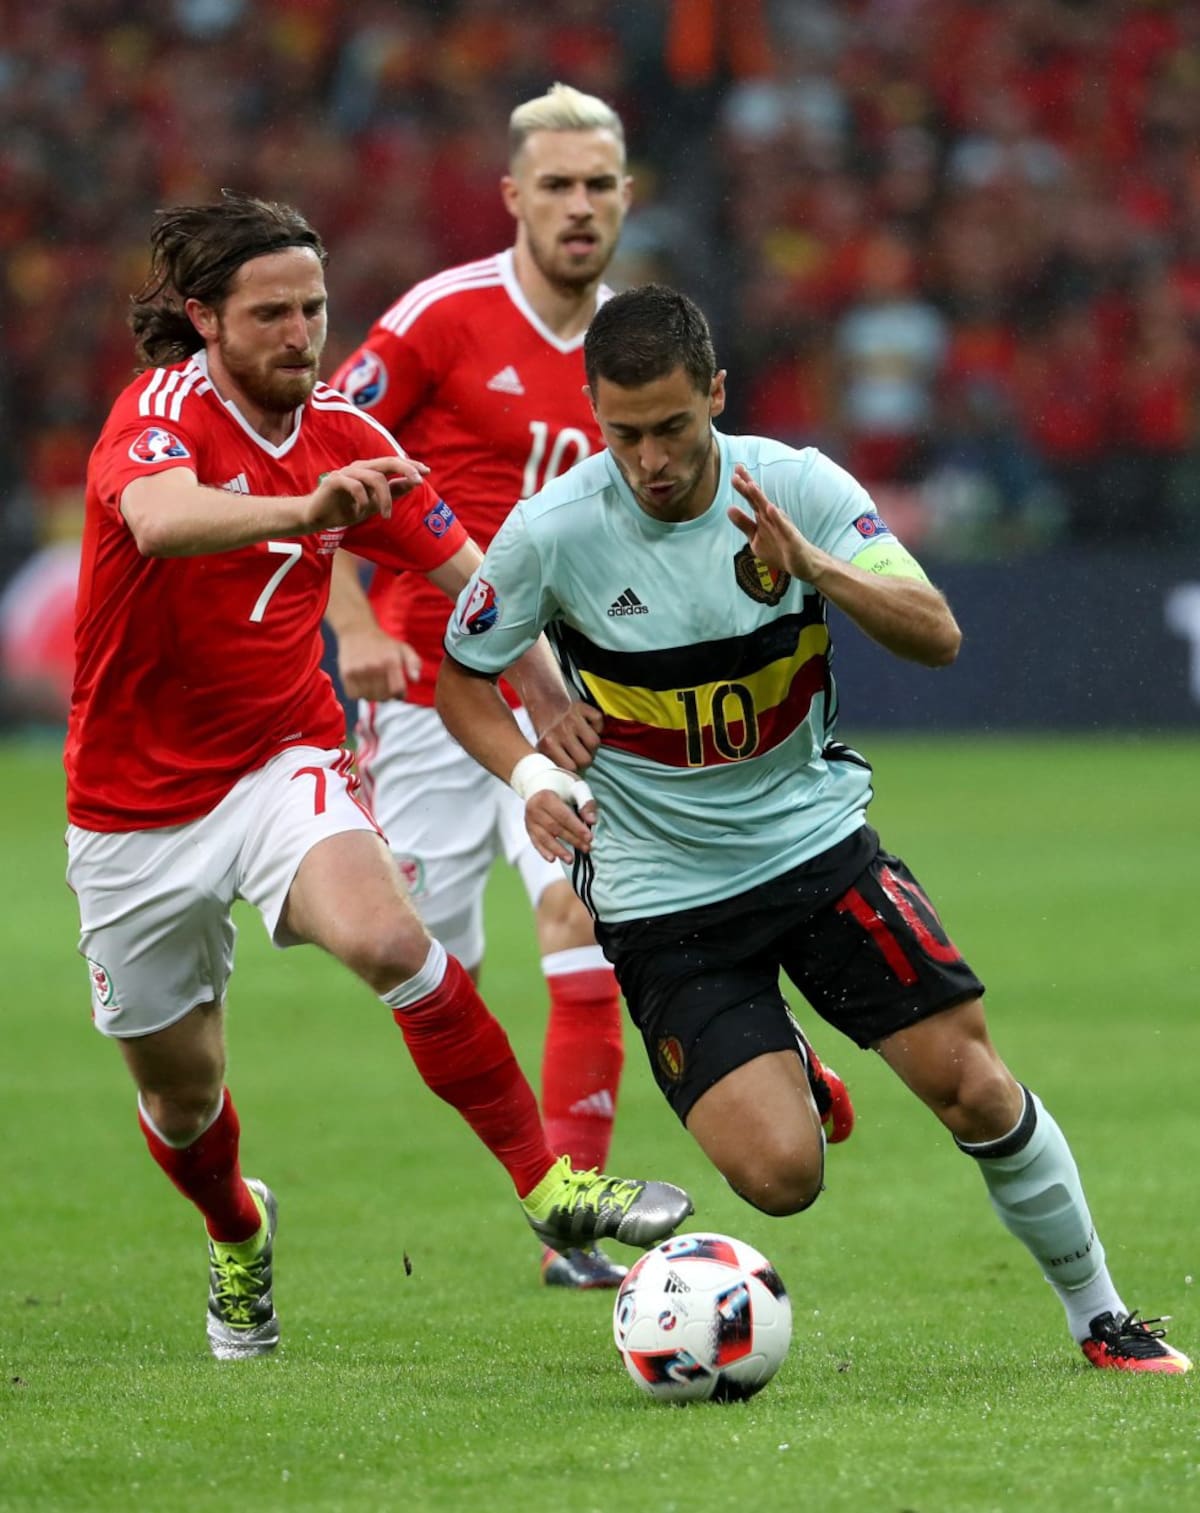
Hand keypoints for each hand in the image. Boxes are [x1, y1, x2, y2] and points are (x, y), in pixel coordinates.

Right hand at [306, 456, 429, 529]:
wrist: (317, 517)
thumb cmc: (346, 509)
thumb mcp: (374, 503)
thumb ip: (392, 492)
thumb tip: (413, 483)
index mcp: (369, 470)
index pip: (393, 462)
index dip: (410, 465)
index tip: (427, 472)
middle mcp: (359, 467)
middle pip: (387, 462)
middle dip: (406, 470)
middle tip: (419, 482)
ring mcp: (347, 472)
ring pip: (375, 478)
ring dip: (385, 498)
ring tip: (386, 515)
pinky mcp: (335, 481)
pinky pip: (355, 487)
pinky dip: (362, 501)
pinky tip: (359, 512)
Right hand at [337, 626, 421, 700]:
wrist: (357, 630)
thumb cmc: (382, 643)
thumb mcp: (403, 648)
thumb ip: (414, 663)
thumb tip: (415, 680)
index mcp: (391, 660)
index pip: (397, 690)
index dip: (399, 694)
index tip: (398, 692)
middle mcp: (375, 666)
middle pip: (383, 696)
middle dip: (386, 696)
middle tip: (384, 688)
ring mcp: (359, 670)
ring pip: (368, 697)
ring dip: (372, 696)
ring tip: (373, 686)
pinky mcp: (346, 673)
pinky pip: (353, 695)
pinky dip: (358, 694)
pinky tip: (361, 685)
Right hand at [510, 752, 596, 861]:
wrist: (538, 781)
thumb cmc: (560, 783)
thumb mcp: (576, 786)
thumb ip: (585, 802)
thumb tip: (592, 821)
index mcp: (546, 796)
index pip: (563, 816)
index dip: (576, 828)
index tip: (589, 837)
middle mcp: (534, 809)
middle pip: (555, 828)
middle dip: (572, 840)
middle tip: (587, 848)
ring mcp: (530, 820)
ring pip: (544, 837)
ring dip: (558, 850)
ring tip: (570, 859)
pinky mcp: (529, 828)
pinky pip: (535, 841)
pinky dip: (543, 851)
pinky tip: (552, 859)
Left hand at [536, 701, 602, 772]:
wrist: (542, 701)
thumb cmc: (546, 730)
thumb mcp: (542, 748)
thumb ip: (553, 762)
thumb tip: (567, 781)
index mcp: (547, 744)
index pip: (570, 768)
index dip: (575, 768)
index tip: (573, 763)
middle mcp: (560, 731)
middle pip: (586, 759)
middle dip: (585, 758)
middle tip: (579, 752)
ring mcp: (572, 718)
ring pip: (595, 743)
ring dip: (591, 743)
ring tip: (583, 740)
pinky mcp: (582, 707)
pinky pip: (599, 721)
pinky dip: (596, 724)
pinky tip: (587, 725)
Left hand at [727, 463, 822, 581]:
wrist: (803, 564)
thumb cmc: (780, 548)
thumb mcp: (756, 537)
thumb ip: (744, 523)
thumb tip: (729, 508)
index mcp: (764, 517)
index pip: (752, 499)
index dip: (743, 486)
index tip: (734, 472)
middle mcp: (772, 518)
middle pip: (758, 500)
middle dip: (747, 486)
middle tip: (737, 472)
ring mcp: (782, 526)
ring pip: (769, 510)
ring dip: (760, 497)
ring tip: (750, 485)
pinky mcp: (791, 538)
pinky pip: (783, 527)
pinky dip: (777, 517)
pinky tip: (771, 508)